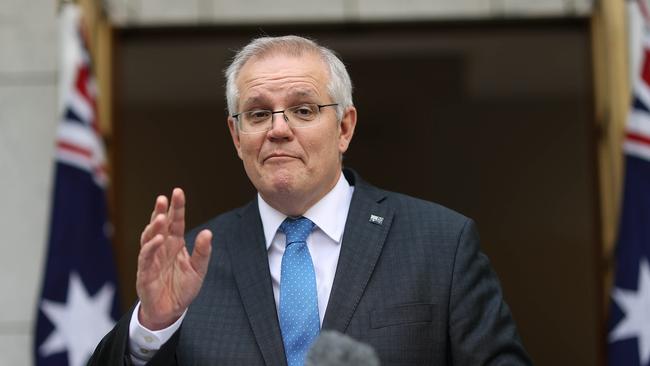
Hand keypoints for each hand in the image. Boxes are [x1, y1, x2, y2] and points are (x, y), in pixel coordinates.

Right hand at [136, 188, 211, 329]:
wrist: (171, 312)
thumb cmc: (183, 289)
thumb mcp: (198, 269)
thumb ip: (203, 252)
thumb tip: (208, 232)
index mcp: (176, 244)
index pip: (176, 222)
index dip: (177, 208)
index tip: (178, 192)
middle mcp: (162, 248)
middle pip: (161, 226)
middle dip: (161, 211)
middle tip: (163, 198)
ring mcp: (152, 259)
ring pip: (149, 238)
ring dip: (154, 227)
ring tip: (161, 216)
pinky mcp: (145, 272)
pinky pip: (146, 257)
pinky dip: (151, 247)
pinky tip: (157, 238)